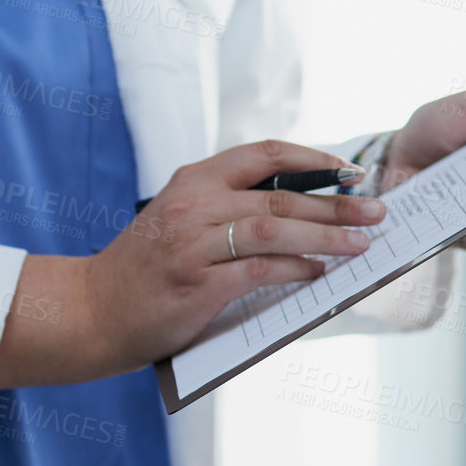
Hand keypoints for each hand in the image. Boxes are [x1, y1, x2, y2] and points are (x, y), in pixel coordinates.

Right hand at [0, 140, 385, 388]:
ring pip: (275, 229)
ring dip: (326, 237)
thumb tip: (300, 213)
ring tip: (361, 245)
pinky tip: (317, 275)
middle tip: (376, 212)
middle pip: (279, 195)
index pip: (264, 154)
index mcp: (191, 181)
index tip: (350, 174)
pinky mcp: (196, 285)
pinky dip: (295, 271)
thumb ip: (225, 208)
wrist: (90, 311)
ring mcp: (192, 245)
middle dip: (336, 205)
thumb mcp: (178, 220)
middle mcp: (192, 205)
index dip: (313, 160)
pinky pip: (259, 271)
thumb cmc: (142, 271)